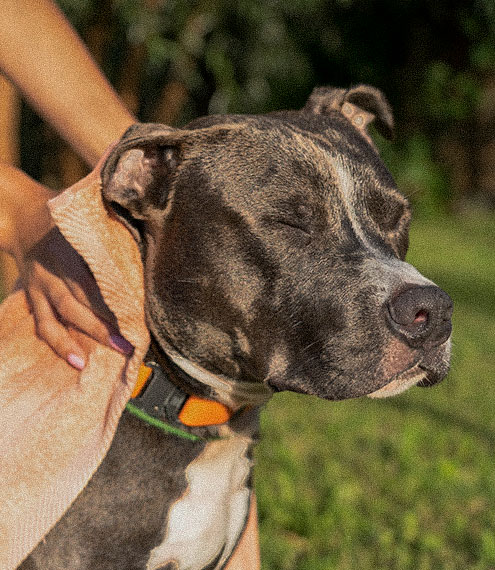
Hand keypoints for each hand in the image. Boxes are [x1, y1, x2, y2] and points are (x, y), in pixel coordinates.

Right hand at [0, 164, 132, 368]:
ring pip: (64, 317)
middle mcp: (55, 270)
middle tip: (132, 342)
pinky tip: (76, 362)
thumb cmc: (62, 209)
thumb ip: (107, 182)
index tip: (140, 311)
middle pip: (81, 301)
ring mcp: (42, 286)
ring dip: (88, 338)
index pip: (96, 275)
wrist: (18, 213)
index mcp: (71, 246)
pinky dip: (59, 344)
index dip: (117, 295)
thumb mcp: (83, 193)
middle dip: (106, 324)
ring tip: (113, 354)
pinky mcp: (34, 297)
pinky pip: (44, 324)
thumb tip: (130, 152)